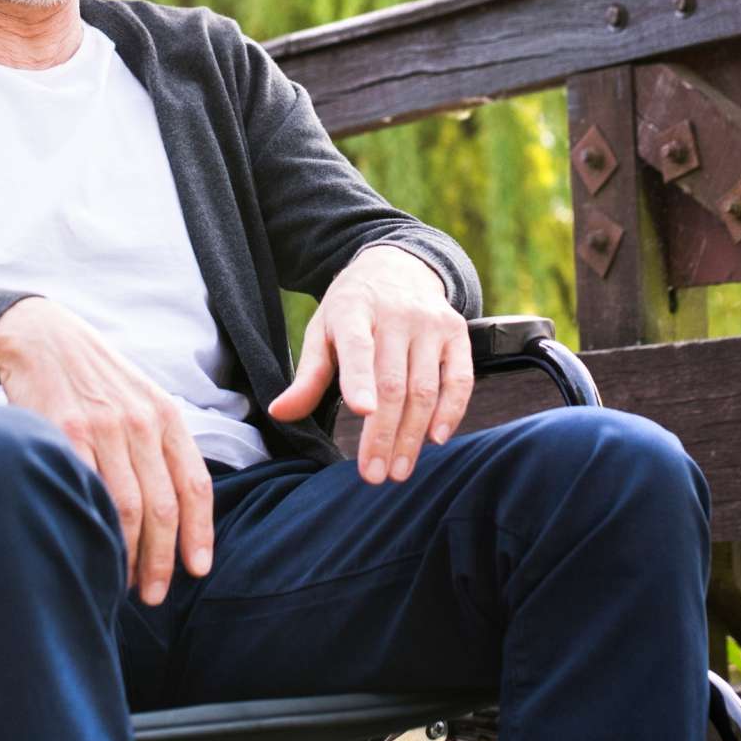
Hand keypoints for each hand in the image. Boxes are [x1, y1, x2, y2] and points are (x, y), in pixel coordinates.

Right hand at [0, 298, 214, 603]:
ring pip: (127, 508)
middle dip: (162, 560)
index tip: (199, 569)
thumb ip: (159, 443)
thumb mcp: (139, 397)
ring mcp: (102, 429)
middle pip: (163, 506)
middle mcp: (139, 423)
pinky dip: (93, 530)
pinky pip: (86, 493)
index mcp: (165, 415)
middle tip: (155, 595)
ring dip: (129, 556)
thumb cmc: (94, 377)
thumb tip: (176, 507)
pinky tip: (91, 551)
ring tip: (124, 584)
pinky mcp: (63, 434)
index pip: (194, 484)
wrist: (42, 338)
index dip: (200, 533)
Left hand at [268, 245, 471, 483]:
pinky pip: (460, 378)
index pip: (358, 348)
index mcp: (354, 310)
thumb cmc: (352, 309)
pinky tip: (436, 439)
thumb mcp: (322, 330)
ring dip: (413, 435)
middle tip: (373, 475)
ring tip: (398, 469)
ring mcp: (431, 323)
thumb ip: (307, 376)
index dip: (360, 380)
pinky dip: (452, 412)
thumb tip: (280, 413)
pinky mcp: (457, 332)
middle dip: (383, 434)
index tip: (362, 412)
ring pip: (425, 387)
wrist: (397, 266)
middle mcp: (396, 314)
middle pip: (393, 382)